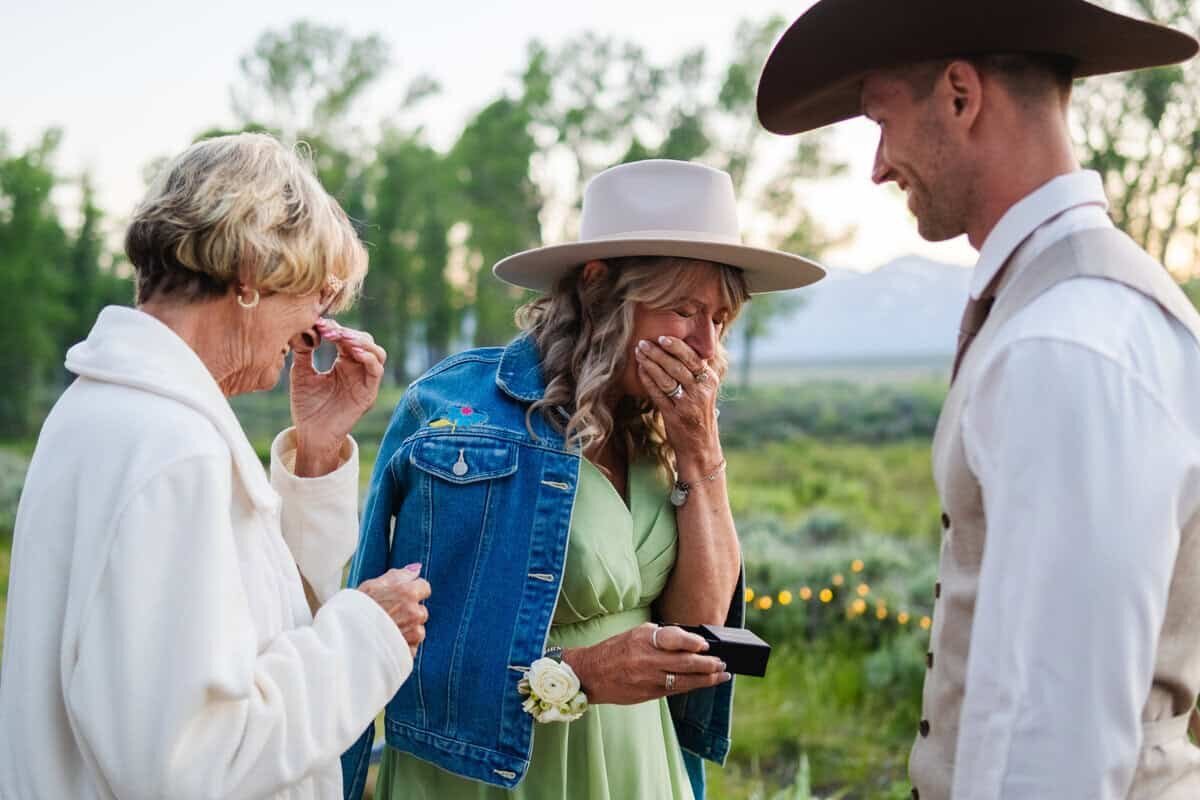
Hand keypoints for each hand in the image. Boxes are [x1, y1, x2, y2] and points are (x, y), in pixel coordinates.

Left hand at [289, 319, 386, 475]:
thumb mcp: (301, 374)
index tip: (320, 324)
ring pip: (376, 352)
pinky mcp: (368, 393)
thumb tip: (304, 328)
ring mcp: (364, 381)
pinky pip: (376, 371)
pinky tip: (353, 352)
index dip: (336, 328)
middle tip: (331, 330)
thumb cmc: (306, 406)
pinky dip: (368, 358)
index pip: (347, 337)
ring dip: (362, 342)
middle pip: (365, 341)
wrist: (310, 433)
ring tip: (344, 339)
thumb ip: (304, 352)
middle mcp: (357, 370)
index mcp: (343, 363)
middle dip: (349, 332)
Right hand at [357, 567, 430, 656]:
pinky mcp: (409, 651)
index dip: (413, 591)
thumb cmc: (356, 610)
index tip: (401, 597)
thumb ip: (398, 575)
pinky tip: (387, 643)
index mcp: (407, 593)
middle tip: (388, 616)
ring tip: (386, 631)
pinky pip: (412, 647)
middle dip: (410, 613)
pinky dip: (403, 646)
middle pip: (421, 610)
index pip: (425, 587)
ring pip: (418, 630)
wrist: (343, 639)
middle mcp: (414, 612)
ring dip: (408, 631)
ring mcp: (413, 633)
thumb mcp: (372, 586)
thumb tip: (417, 569)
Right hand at [562, 623, 729, 704]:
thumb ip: (662, 636)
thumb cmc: (616, 650)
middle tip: (722, 663)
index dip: (692, 642)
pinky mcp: (648, 694)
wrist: (591, 674)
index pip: (673, 638)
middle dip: (708, 664)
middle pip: (685, 663)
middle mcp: (646, 659)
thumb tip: (691, 641)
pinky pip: (675, 691)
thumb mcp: (636, 634)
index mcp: (643, 639)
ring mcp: (648, 679)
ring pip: (684, 681)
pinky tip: (702, 683)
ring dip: (706, 679)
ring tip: (721, 675)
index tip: (706, 645)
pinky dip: (691, 686)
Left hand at [633, 336, 722, 475]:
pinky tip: (640, 370)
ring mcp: (687, 404)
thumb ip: (696, 371)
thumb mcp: (705, 390)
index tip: (661, 338)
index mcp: (709, 381)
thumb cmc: (700, 413)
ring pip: (666, 378)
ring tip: (639, 353)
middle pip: (677, 366)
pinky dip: (647, 381)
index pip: (692, 358)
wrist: (701, 446)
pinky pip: (658, 394)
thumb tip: (680, 347)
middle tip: (643, 342)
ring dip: (650, 364)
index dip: (677, 347)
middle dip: (658, 352)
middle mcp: (701, 391)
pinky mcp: (674, 415)